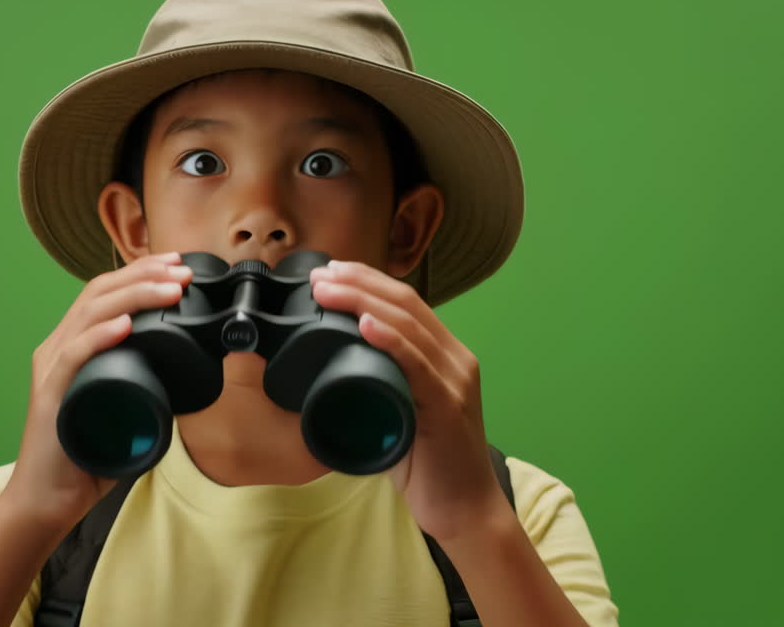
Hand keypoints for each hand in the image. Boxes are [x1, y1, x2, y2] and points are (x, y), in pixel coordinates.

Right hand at [5, 252, 192, 534]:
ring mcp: (52, 369)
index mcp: (74, 347)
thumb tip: (186, 383)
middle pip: (100, 293)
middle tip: (182, 270)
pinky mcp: (50, 396)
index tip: (177, 266)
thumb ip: (146, 391)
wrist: (48, 500)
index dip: (141, 273)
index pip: (106, 294)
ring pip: (90, 314)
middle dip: (144, 275)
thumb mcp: (124, 411)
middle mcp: (59, 348)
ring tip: (170, 289)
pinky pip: (74, 356)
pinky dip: (100, 336)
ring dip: (134, 296)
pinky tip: (124, 325)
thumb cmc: (86, 457)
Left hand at [309, 259, 507, 540]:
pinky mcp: (447, 407)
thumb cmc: (429, 466)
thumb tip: (333, 371)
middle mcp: (456, 359)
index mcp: (446, 356)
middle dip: (358, 282)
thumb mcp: (401, 411)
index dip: (366, 281)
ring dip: (362, 302)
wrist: (465, 511)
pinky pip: (418, 364)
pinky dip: (389, 341)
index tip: (329, 272)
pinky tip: (364, 325)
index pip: (406, 302)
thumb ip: (380, 386)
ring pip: (408, 325)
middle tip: (318, 274)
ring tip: (327, 290)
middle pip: (405, 303)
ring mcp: (454, 381)